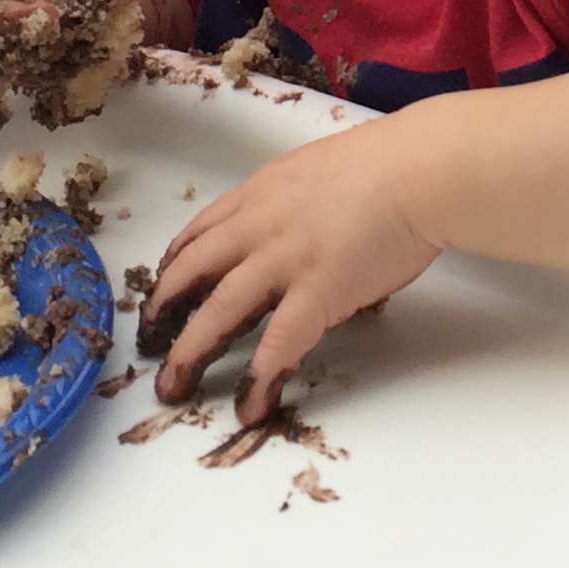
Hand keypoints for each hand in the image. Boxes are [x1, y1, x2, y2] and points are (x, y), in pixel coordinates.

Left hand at [139, 131, 439, 422]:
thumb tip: (300, 231)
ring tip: (173, 386)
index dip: (174, 266)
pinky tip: (249, 403)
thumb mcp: (320, 171)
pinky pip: (276, 343)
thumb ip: (297, 202)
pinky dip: (258, 376)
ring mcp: (283, 259)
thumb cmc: (391, 163)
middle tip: (148, 343)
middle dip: (163, 311)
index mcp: (261, 193)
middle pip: (191, 271)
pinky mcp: (316, 292)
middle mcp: (259, 224)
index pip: (200, 232)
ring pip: (217, 309)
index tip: (162, 290)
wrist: (420, 168)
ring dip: (189, 351)